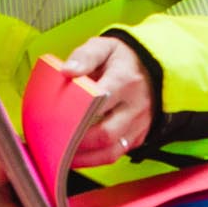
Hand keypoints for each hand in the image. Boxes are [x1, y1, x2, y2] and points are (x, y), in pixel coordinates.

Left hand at [57, 34, 152, 170]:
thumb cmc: (122, 59)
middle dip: (77, 142)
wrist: (152, 67)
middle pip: (105, 133)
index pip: (101, 101)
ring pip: (111, 151)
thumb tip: (67, 71)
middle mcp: (135, 106)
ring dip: (85, 157)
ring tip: (62, 154)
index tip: (58, 119)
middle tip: (55, 141)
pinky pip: (117, 154)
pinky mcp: (138, 137)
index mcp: (124, 80)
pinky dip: (95, 159)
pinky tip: (77, 156)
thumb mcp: (104, 47)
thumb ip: (84, 57)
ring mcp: (139, 124)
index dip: (78, 114)